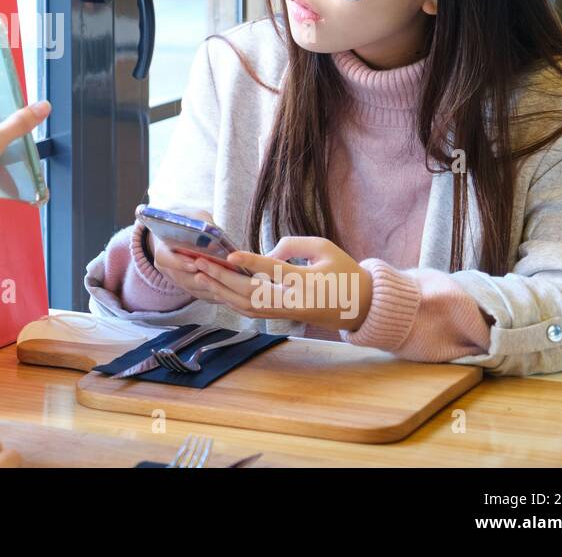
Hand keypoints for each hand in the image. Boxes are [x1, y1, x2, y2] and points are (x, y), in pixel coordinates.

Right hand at [143, 208, 221, 297]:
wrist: (180, 233)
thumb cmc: (187, 222)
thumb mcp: (192, 216)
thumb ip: (201, 223)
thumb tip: (215, 235)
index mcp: (162, 250)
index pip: (165, 259)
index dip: (179, 263)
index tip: (194, 263)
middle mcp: (168, 269)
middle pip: (183, 279)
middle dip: (202, 279)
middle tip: (218, 277)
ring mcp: (179, 281)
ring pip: (195, 290)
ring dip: (211, 288)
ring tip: (228, 285)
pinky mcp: (190, 288)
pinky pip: (203, 295)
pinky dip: (216, 294)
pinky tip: (230, 291)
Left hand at [179, 235, 372, 331]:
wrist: (362, 306)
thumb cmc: (345, 272)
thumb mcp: (325, 248)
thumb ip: (293, 245)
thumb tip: (264, 253)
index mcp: (307, 283)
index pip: (275, 271)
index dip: (251, 261)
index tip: (230, 254)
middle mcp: (293, 302)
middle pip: (251, 293)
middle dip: (222, 278)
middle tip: (199, 263)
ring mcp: (286, 312)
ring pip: (247, 306)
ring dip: (221, 291)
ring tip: (200, 275)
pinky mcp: (282, 316)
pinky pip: (252, 311)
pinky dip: (231, 300)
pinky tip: (216, 289)